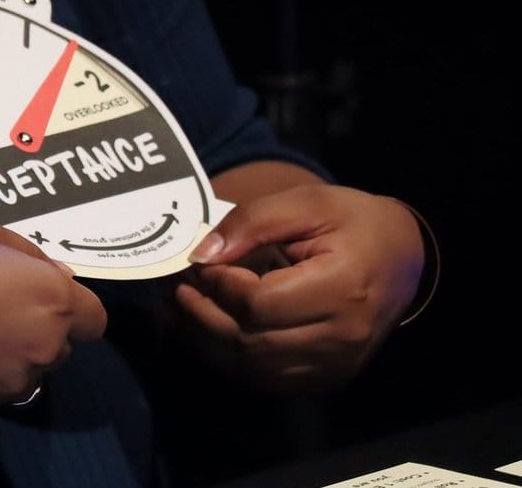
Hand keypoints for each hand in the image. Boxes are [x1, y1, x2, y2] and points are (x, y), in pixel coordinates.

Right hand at [0, 216, 106, 414]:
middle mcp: (43, 347)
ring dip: (11, 355)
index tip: (42, 297)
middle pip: (62, 346)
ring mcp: (10, 382)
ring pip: (27, 371)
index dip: (73, 308)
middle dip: (40, 329)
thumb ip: (30, 256)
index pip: (94, 320)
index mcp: (52, 298)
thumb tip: (57, 275)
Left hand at [173, 184, 423, 391]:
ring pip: (253, 368)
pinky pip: (267, 378)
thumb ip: (252, 222)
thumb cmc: (353, 223)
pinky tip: (210, 331)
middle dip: (203, 314)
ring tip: (184, 309)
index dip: (219, 286)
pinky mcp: (329, 376)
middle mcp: (343, 336)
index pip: (260, 303)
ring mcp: (337, 363)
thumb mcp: (306, 202)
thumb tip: (202, 254)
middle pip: (251, 341)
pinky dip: (231, 358)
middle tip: (177, 287)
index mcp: (343, 287)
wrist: (404, 257)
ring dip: (208, 341)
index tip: (197, 263)